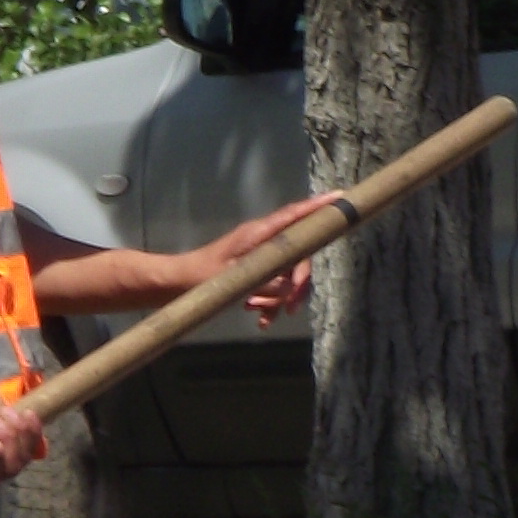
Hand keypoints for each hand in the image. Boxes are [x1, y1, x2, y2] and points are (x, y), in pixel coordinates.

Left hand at [209, 194, 337, 326]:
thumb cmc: (201, 278)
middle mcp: (264, 240)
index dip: (319, 207)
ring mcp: (260, 255)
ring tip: (259, 314)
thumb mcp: (234, 280)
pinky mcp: (255, 270)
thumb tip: (289, 286)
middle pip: (299, 256)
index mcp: (259, 233)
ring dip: (278, 299)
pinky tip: (261, 320)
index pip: (295, 215)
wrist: (178, 284)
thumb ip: (264, 280)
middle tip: (290, 309)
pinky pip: (274, 286)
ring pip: (287, 275)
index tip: (340, 197)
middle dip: (298, 285)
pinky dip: (270, 304)